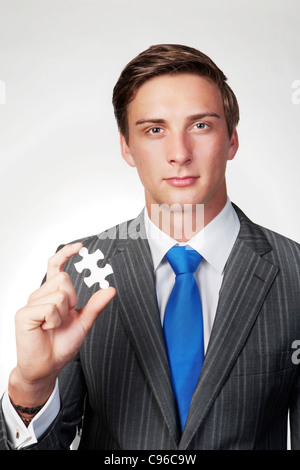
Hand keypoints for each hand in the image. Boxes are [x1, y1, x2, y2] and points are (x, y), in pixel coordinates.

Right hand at [8, 243, 115, 406]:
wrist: (48, 366)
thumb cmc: (62, 345)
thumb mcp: (84, 322)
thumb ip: (95, 305)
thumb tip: (111, 289)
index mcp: (52, 294)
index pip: (56, 266)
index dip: (66, 253)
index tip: (80, 246)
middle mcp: (40, 295)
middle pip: (64, 279)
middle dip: (71, 300)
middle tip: (64, 318)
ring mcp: (31, 303)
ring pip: (59, 294)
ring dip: (63, 314)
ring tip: (53, 326)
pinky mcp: (24, 314)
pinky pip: (49, 308)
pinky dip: (53, 321)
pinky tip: (45, 329)